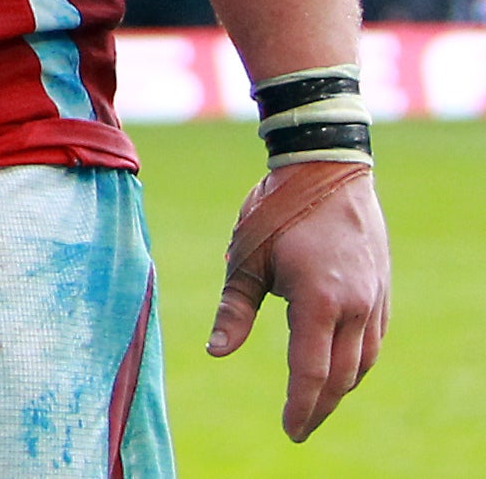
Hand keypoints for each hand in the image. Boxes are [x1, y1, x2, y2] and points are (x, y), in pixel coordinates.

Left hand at [211, 158, 389, 441]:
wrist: (327, 169)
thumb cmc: (277, 209)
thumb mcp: (245, 256)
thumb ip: (234, 309)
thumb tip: (216, 352)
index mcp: (319, 300)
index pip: (311, 370)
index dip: (300, 404)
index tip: (289, 429)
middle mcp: (356, 307)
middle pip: (341, 376)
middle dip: (320, 407)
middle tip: (299, 428)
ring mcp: (375, 301)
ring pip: (362, 363)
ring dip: (340, 388)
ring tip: (316, 405)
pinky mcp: (383, 293)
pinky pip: (374, 343)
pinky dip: (356, 363)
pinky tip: (340, 369)